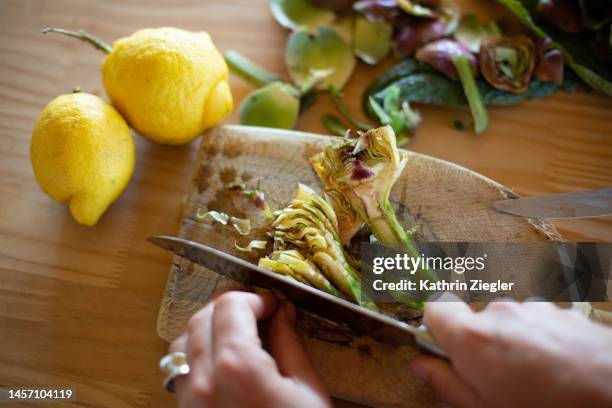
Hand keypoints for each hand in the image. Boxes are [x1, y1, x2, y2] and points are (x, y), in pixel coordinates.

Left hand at [168, 290, 330, 407]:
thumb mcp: (307, 389)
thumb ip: (289, 342)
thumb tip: (282, 310)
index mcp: (238, 367)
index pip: (231, 306)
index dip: (255, 298)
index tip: (274, 305)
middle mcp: (203, 379)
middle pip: (203, 317)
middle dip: (231, 306)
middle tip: (258, 312)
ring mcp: (188, 399)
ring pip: (182, 339)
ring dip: (208, 325)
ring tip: (237, 331)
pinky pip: (178, 368)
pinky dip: (195, 350)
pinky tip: (220, 357)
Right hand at [410, 300, 611, 407]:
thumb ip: (446, 382)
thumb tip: (421, 364)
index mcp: (472, 337)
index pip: (434, 307)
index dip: (436, 325)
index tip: (442, 345)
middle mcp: (499, 311)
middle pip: (476, 318)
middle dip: (482, 342)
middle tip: (498, 376)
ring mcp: (533, 307)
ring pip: (510, 320)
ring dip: (515, 340)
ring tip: (535, 375)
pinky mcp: (562, 310)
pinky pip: (539, 319)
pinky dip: (542, 337)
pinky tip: (557, 365)